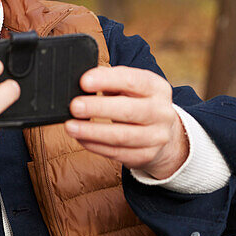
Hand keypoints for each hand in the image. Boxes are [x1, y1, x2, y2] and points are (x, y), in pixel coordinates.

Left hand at [65, 65, 187, 178]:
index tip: (84, 81)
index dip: (107, 80)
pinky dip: (95, 145)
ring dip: (92, 132)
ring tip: (70, 126)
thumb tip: (82, 81)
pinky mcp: (146, 156)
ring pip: (121, 136)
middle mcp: (161, 112)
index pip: (133, 81)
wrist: (165, 133)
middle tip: (74, 106)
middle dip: (97, 108)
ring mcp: (156, 137)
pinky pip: (117, 153)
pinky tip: (80, 138)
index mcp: (157, 88)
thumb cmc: (138, 102)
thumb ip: (110, 80)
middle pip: (128, 110)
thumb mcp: (131, 86)